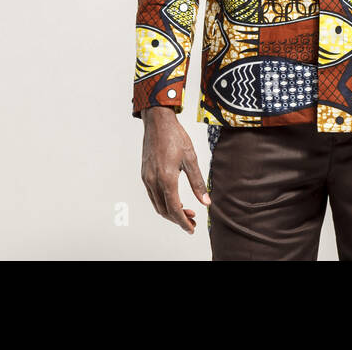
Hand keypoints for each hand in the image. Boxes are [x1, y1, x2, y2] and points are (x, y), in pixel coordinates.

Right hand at [140, 106, 210, 232]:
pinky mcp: (145, 174)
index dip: (183, 222)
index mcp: (166, 178)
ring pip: (157, 204)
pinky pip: (153, 195)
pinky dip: (164, 202)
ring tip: (186, 211)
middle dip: (178, 219)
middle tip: (193, 221)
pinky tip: (176, 199)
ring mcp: (147, 178)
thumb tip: (206, 202)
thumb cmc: (175, 137)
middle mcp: (153, 181)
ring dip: (171, 212)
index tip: (192, 228)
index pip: (174, 209)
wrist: (158, 122)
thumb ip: (198, 183)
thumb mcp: (191, 159)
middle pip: (164, 210)